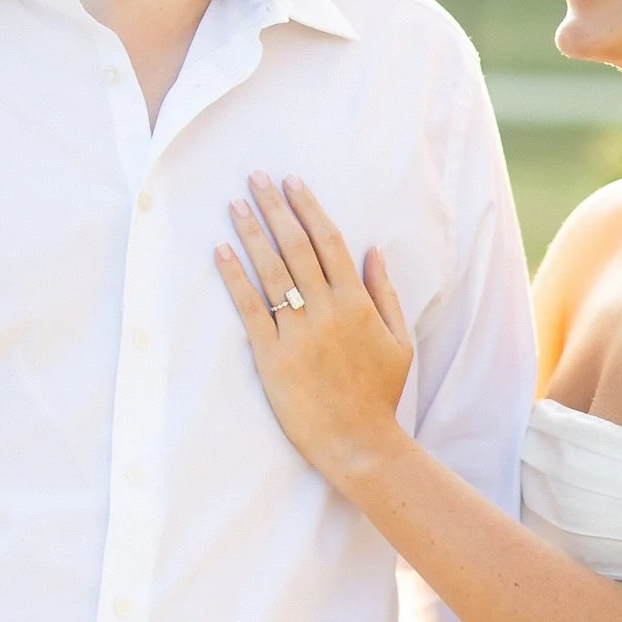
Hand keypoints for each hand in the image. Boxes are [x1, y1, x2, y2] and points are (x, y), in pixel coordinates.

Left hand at [217, 172, 413, 487]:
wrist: (360, 444)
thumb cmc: (380, 395)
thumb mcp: (400, 341)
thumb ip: (386, 293)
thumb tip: (374, 250)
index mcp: (358, 303)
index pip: (329, 242)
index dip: (308, 208)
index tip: (292, 182)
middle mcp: (328, 311)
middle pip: (297, 246)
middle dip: (275, 208)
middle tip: (256, 178)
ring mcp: (298, 333)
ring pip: (272, 271)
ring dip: (252, 233)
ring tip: (236, 204)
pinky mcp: (273, 357)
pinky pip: (250, 308)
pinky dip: (235, 277)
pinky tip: (221, 252)